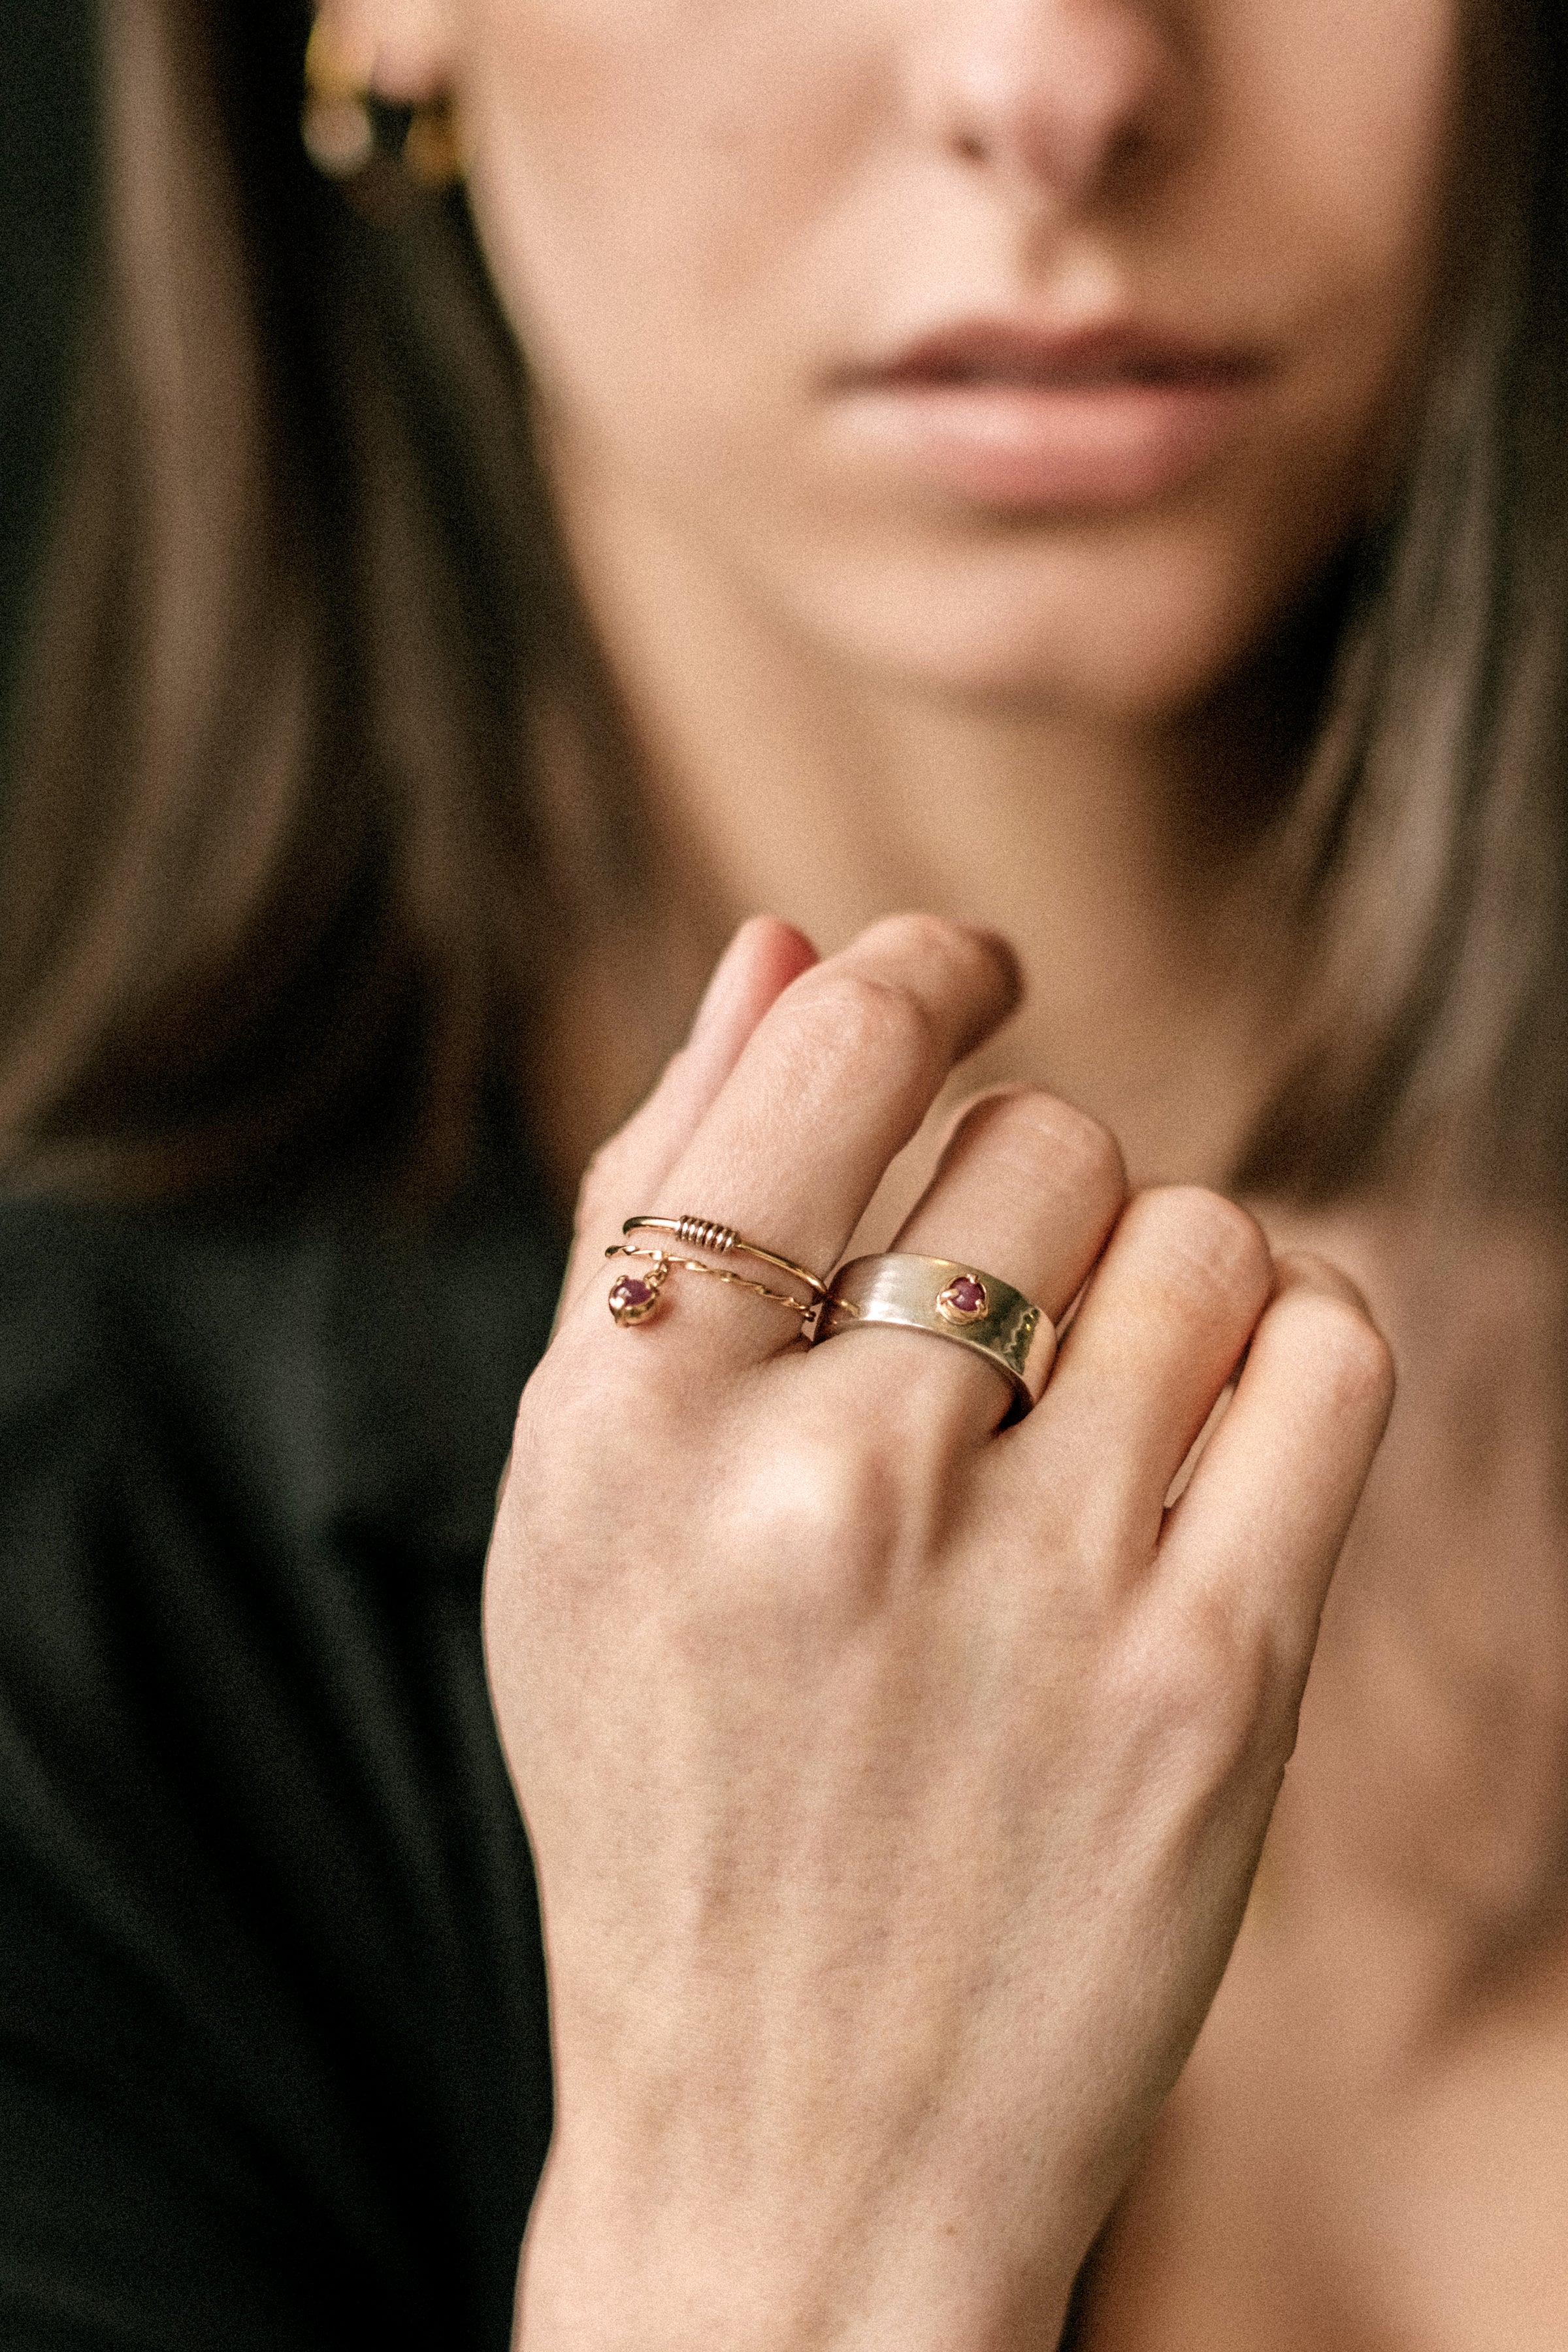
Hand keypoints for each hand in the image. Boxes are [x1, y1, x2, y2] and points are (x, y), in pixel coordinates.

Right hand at [485, 914, 1392, 2350]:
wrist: (791, 2149)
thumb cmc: (670, 1780)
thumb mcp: (575, 1505)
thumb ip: (659, 1204)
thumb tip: (782, 941)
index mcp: (629, 1422)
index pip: (839, 1046)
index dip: (926, 969)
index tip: (968, 976)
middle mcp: (826, 1489)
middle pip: (1044, 1138)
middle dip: (1026, 1191)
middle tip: (982, 1330)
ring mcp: (1037, 1591)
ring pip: (1202, 1230)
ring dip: (1157, 1282)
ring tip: (1085, 1414)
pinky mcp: (1215, 1687)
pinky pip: (1332, 1349)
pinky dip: (1290, 1350)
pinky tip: (1211, 1432)